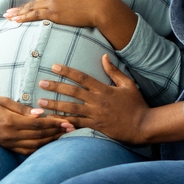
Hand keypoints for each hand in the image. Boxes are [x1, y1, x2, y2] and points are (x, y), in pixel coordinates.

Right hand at [0, 92, 64, 154]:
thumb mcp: (4, 101)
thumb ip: (23, 109)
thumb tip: (41, 113)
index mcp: (10, 122)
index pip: (38, 124)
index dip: (55, 122)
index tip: (68, 120)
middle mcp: (10, 135)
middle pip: (39, 135)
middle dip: (57, 132)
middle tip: (73, 127)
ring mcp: (8, 143)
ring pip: (35, 145)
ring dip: (51, 141)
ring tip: (64, 135)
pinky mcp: (7, 147)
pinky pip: (26, 151)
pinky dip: (40, 148)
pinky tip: (50, 144)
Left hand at [6, 0, 137, 49]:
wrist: (100, 6)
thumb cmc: (95, 2)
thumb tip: (70, 1)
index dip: (33, 3)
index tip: (25, 7)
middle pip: (35, 1)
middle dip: (21, 7)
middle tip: (9, 11)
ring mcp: (53, 1)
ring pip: (32, 8)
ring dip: (18, 13)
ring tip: (8, 17)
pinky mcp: (53, 12)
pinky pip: (34, 15)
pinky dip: (23, 17)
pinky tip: (15, 20)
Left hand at [35, 56, 150, 143]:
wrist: (142, 125)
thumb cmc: (136, 104)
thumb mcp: (128, 84)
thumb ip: (114, 71)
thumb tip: (104, 56)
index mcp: (104, 89)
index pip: (82, 78)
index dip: (67, 71)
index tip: (54, 66)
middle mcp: (97, 101)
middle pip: (73, 92)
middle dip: (56, 87)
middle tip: (41, 83)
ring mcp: (95, 115)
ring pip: (71, 109)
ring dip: (55, 105)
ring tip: (41, 103)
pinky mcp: (96, 126)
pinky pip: (77, 124)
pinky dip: (65, 123)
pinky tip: (53, 122)